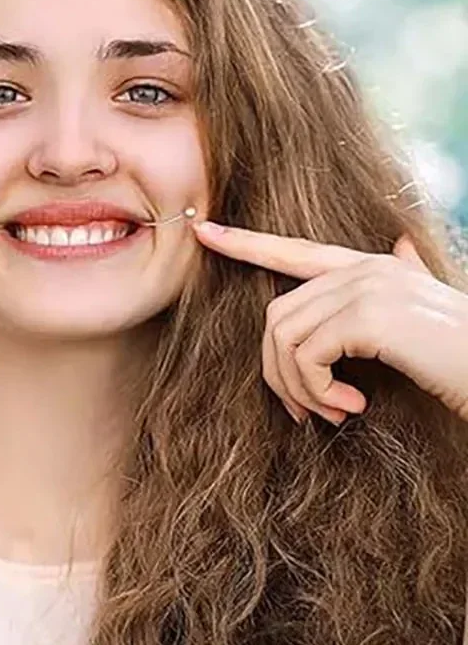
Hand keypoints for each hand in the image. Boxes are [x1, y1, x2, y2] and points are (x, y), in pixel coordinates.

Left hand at [192, 220, 467, 425]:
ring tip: (331, 414)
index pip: (293, 250)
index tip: (203, 230)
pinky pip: (304, 354)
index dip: (245, 242)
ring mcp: (368, 288)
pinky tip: (352, 408)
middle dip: (278, 372)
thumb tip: (397, 242)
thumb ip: (405, 276)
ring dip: (297, 388)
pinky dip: (315, 390)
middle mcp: (365, 269)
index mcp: (370, 268)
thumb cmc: (462, 357)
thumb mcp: (428, 312)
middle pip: (276, 315)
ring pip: (282, 336)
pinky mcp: (371, 316)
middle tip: (305, 412)